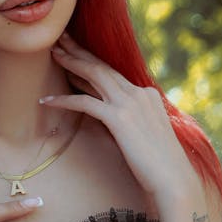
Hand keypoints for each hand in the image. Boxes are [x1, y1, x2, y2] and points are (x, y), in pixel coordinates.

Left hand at [41, 32, 201, 200]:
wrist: (174, 182)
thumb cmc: (161, 166)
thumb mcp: (147, 134)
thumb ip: (131, 121)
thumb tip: (111, 119)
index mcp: (146, 95)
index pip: (112, 74)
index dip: (90, 63)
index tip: (73, 54)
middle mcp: (138, 93)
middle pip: (102, 65)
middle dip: (79, 50)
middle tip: (60, 39)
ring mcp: (129, 103)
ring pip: (94, 74)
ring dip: (70, 62)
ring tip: (53, 53)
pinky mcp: (119, 118)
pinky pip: (84, 102)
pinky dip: (63, 100)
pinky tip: (46, 100)